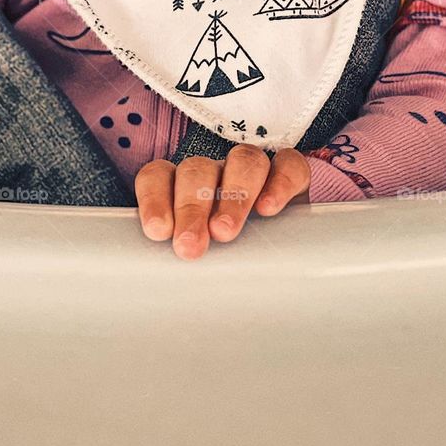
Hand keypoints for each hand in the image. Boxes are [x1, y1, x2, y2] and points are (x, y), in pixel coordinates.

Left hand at [134, 144, 310, 260]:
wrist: (277, 270)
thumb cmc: (223, 266)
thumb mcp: (197, 263)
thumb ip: (180, 262)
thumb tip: (165, 284)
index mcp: (181, 187)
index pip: (159, 176)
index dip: (155, 197)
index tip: (158, 231)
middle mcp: (215, 175)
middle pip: (197, 170)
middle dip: (191, 207)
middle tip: (190, 245)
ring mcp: (251, 171)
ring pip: (242, 161)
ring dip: (232, 195)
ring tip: (225, 232)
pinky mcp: (290, 175)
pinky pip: (288, 164)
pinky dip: (279, 182)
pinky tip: (269, 208)